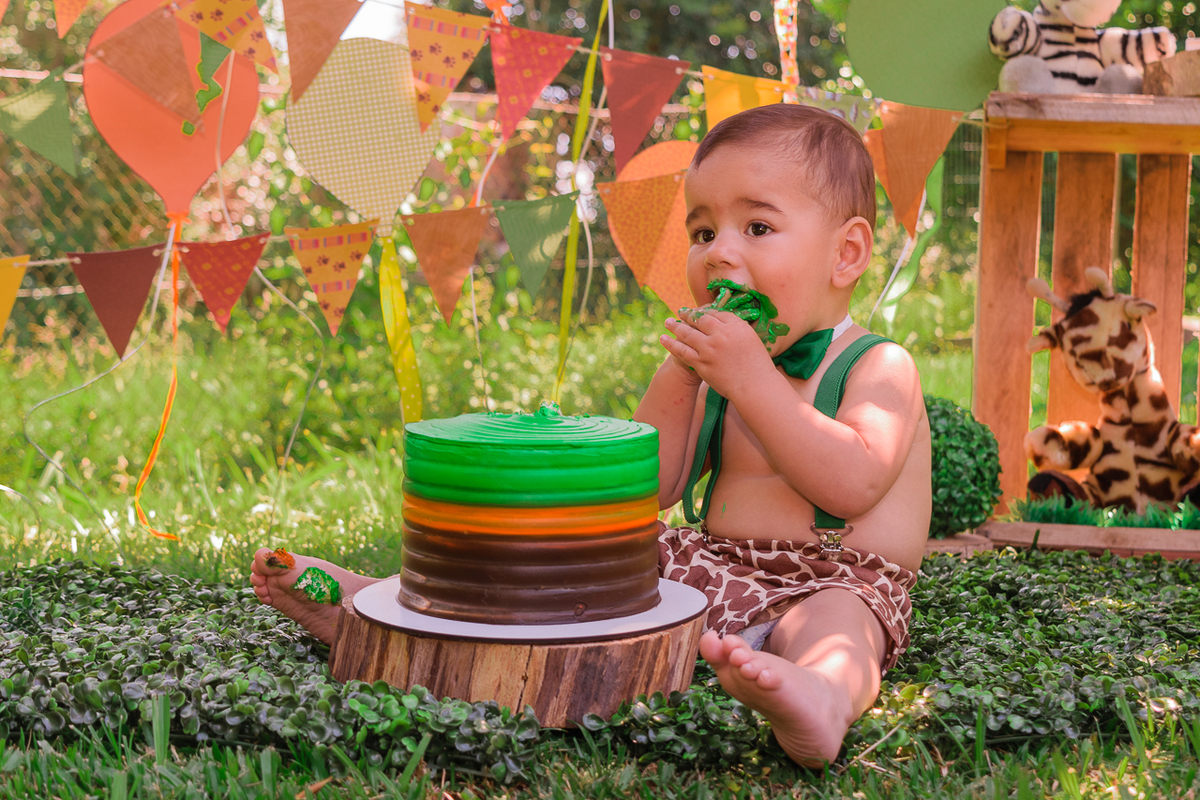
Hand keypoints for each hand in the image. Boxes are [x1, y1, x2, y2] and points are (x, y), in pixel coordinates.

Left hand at [661, 310, 775, 399]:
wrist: (755, 386)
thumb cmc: (757, 365)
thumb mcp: (751, 339)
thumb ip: (736, 329)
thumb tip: (721, 323)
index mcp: (736, 326)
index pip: (717, 313)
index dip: (705, 311)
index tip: (699, 312)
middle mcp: (721, 334)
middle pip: (700, 319)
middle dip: (689, 315)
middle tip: (681, 312)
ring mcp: (709, 349)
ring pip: (687, 333)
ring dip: (675, 326)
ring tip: (668, 322)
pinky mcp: (701, 363)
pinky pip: (682, 351)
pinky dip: (671, 344)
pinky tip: (664, 338)